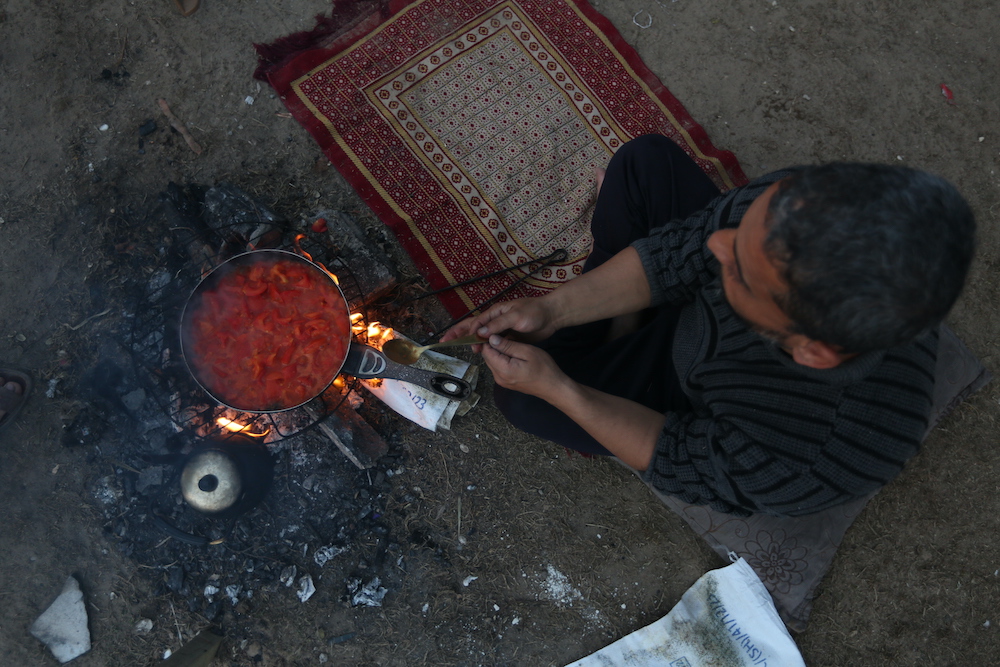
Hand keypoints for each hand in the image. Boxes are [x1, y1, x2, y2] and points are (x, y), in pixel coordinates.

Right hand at [440, 297, 557, 351]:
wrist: (551, 316)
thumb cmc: (534, 313)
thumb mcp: (516, 317)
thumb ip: (499, 324)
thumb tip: (480, 333)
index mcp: (495, 312)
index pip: (476, 322)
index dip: (466, 332)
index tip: (460, 342)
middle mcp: (495, 320)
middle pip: (473, 326)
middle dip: (459, 333)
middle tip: (444, 340)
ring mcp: (501, 328)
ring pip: (482, 336)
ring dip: (472, 342)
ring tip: (464, 350)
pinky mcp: (508, 336)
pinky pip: (493, 342)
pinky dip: (485, 347)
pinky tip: (481, 353)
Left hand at [480, 335, 569, 399]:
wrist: (553, 387)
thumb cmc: (544, 368)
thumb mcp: (527, 351)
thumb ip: (507, 345)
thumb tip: (491, 338)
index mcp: (503, 370)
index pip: (486, 351)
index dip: (489, 339)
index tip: (498, 331)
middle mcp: (498, 378)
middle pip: (487, 357)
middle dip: (492, 345)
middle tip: (505, 335)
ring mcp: (502, 381)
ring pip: (492, 361)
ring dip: (497, 352)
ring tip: (510, 343)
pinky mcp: (506, 382)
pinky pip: (498, 367)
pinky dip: (501, 358)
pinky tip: (513, 353)